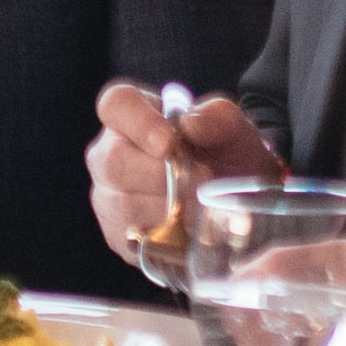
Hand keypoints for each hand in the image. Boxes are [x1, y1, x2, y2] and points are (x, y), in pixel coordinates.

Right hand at [87, 80, 282, 268]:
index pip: (116, 105)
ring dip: (168, 210)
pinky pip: (132, 240)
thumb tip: (191, 124)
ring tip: (201, 209)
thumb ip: (219, 118)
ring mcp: (108, 197)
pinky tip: (188, 231)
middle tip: (201, 182)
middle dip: (161, 177)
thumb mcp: (234, 130)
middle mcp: (109, 154)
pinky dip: (166, 238)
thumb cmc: (226, 156)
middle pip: (114, 162)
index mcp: (132, 115)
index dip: (138, 123)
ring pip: (122, 205)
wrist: (236, 203)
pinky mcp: (118, 236)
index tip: (170, 143)